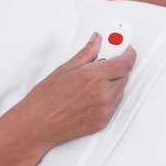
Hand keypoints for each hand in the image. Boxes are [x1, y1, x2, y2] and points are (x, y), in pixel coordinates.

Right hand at [19, 32, 136, 148]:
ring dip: (113, 83)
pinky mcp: (102, 121)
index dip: (129, 54)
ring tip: (93, 83)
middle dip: (117, 68)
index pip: (125, 62)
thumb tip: (96, 40)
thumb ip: (86, 53)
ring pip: (120, 90)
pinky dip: (109, 98)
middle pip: (124, 75)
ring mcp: (104, 109)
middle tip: (103, 65)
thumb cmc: (45, 99)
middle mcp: (102, 93)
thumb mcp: (64, 69)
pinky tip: (92, 96)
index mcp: (94, 76)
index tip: (127, 49)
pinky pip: (114, 105)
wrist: (36, 126)